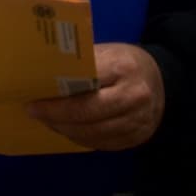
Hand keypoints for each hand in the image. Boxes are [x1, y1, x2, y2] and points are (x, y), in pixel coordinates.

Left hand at [26, 42, 163, 150]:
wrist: (162, 80)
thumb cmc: (123, 61)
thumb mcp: (105, 52)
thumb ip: (79, 63)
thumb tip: (40, 72)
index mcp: (122, 67)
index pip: (84, 84)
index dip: (57, 96)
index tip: (33, 98)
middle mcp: (134, 95)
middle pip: (87, 112)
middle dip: (56, 115)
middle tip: (34, 112)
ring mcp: (139, 119)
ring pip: (94, 132)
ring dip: (65, 130)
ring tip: (47, 121)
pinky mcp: (139, 136)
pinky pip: (104, 143)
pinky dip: (81, 139)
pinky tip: (67, 130)